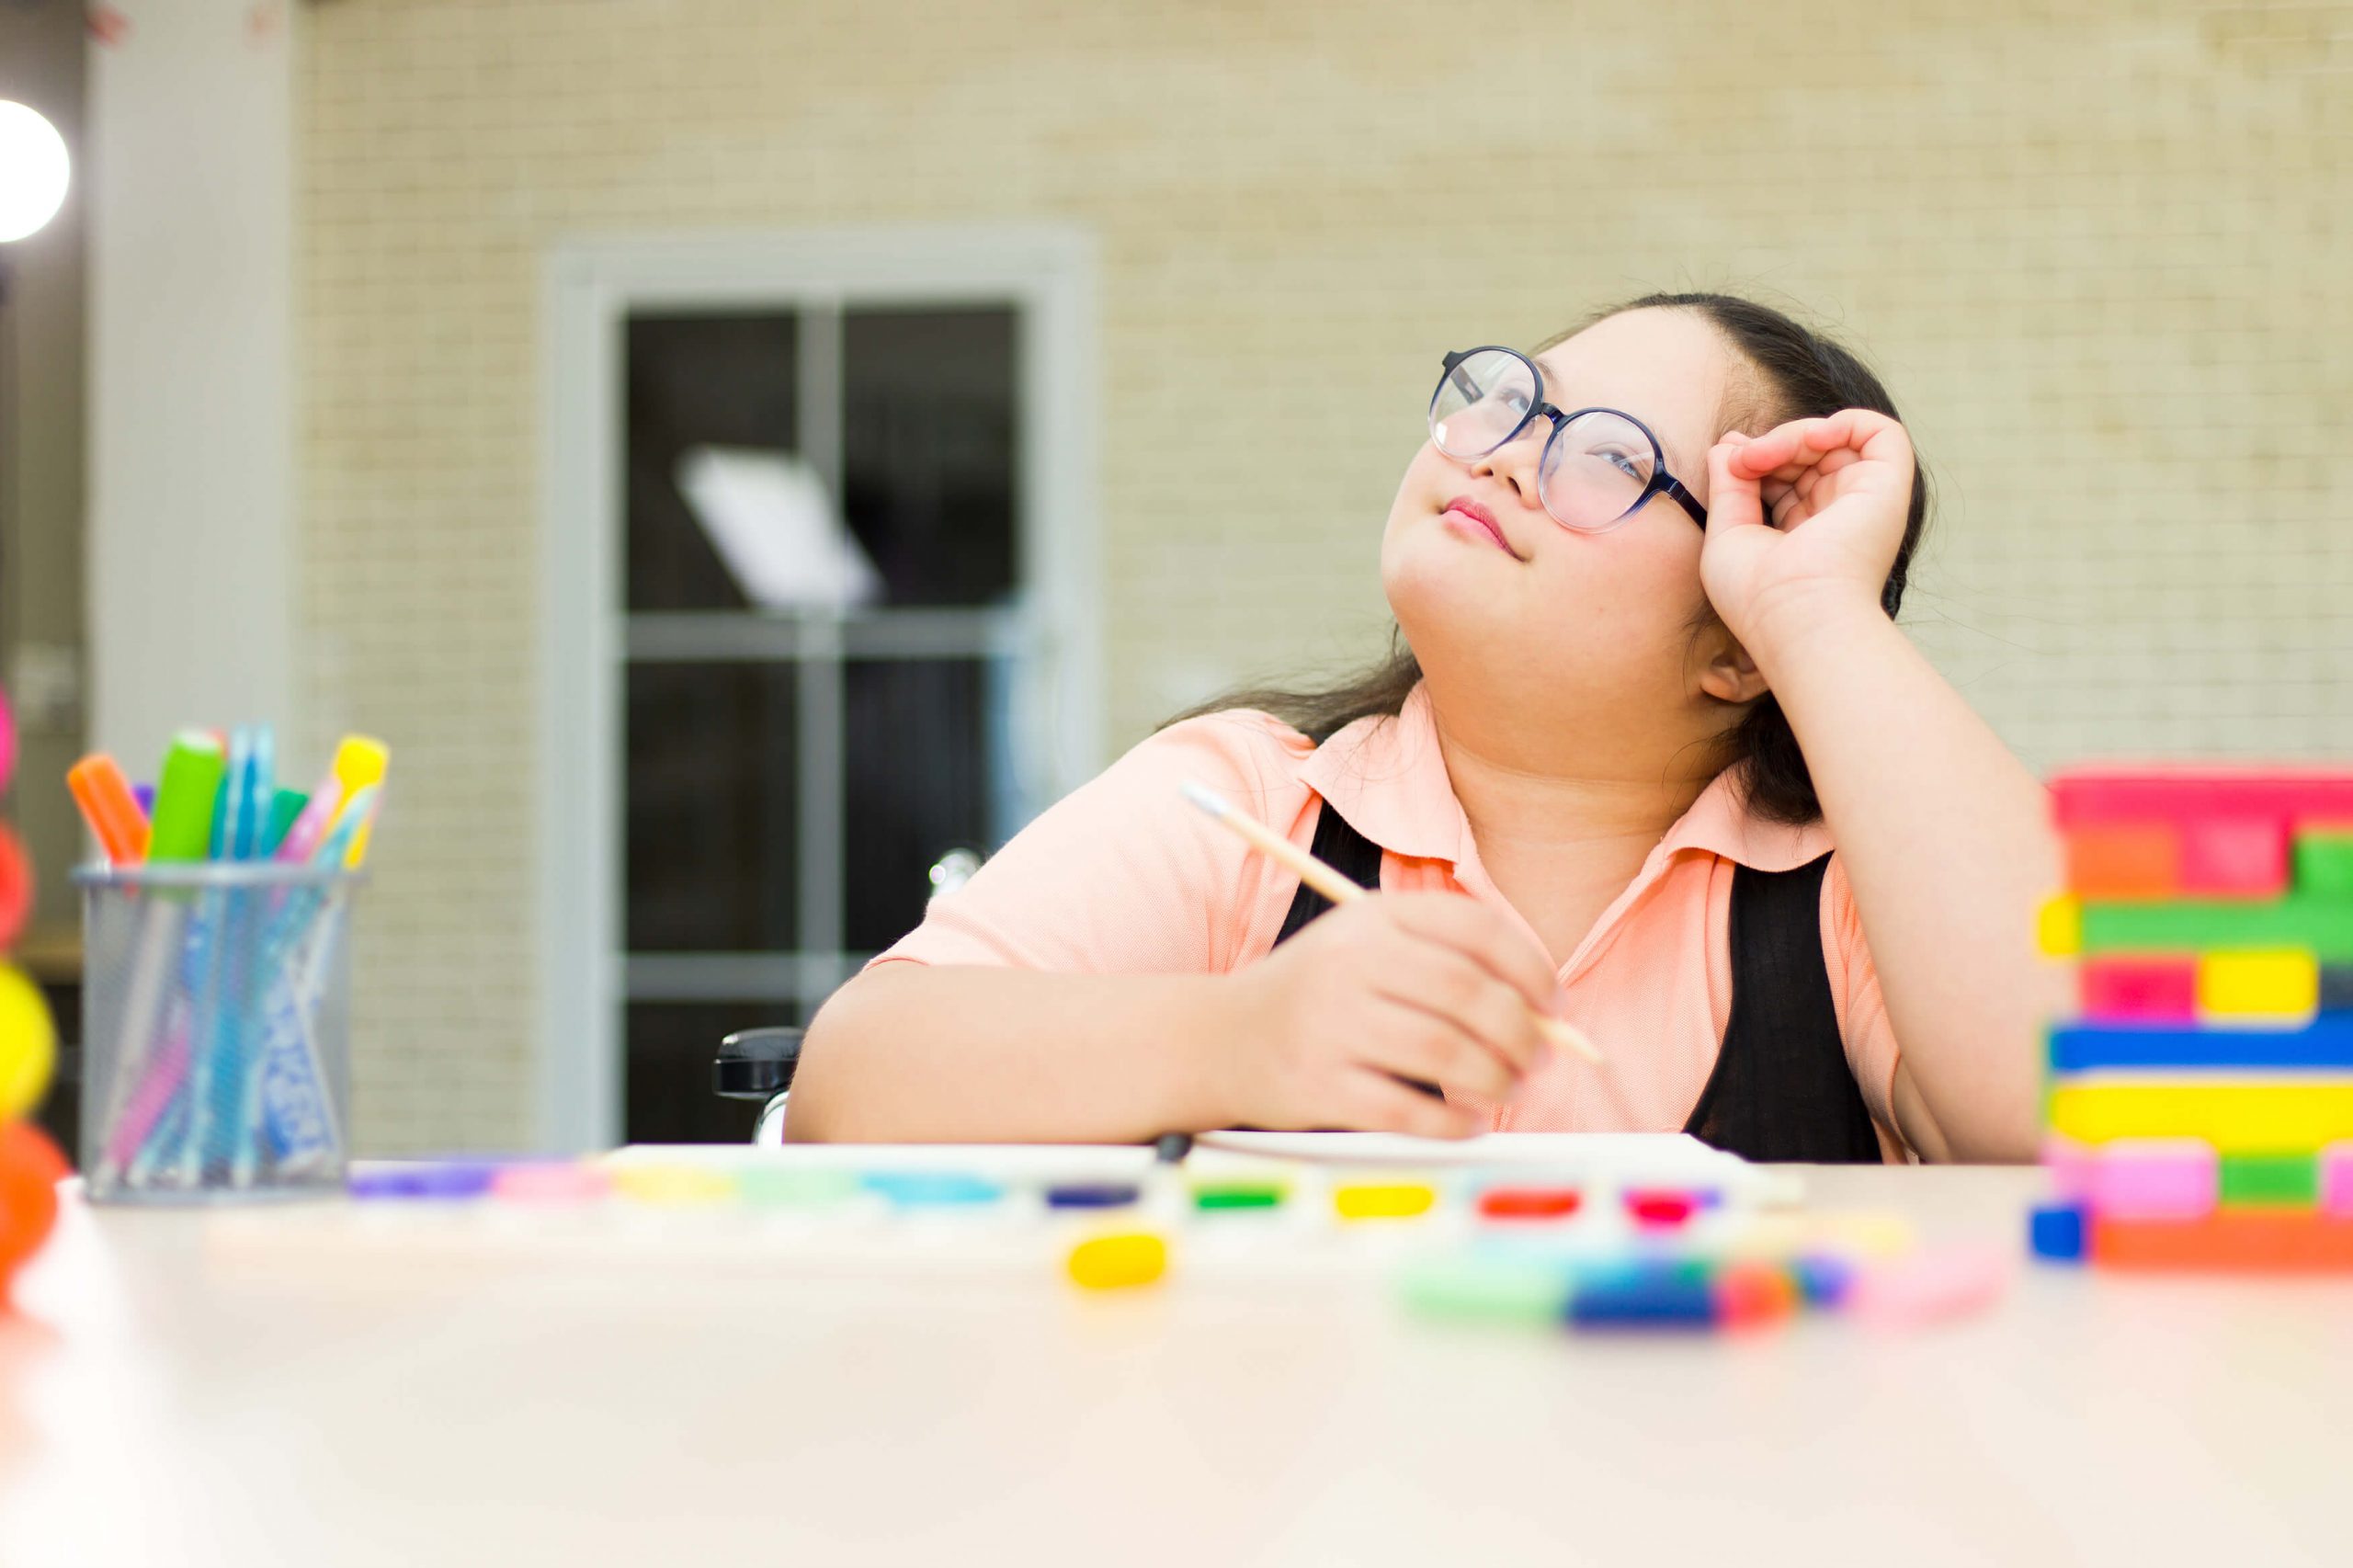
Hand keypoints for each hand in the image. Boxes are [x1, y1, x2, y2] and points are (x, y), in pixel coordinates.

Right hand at [1213, 893, 1557, 1137]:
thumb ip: (1446, 967)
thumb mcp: (1368, 952)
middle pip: (1468, 992)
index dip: (1531, 968)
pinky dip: (1453, 1122)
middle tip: (1539, 1060)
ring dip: (1496, 1079)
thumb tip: (1542, 1016)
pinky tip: (1469, 1123)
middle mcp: (1350, 961)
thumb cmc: (1318, 997)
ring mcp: (1330, 1023)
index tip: (1554, 1005)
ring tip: (1509, 1089)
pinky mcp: (1317, 1085)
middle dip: (1522, 1033)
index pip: (1475, 928)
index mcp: (1372, 917)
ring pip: (1445, 1051)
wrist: (1218, 1040)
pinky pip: (1407, 1109)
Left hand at [1699, 410, 1914, 656]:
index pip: (1783, 475)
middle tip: (1742, 460)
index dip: (1756, 458)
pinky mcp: (1889, 487)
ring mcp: (1864, 501)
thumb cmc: (1757, 594)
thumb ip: (1728, 485)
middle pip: (1807, 455)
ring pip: (1835, 440)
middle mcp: (1838, 515)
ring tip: (1763, 456)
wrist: (1795, 616)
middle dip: (1770, 445)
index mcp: (1804, 531)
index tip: (1730, 465)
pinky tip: (1811, 439)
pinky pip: (1880, 432)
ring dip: (1793, 434)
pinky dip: (1845, 422)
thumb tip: (1728, 444)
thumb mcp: (1728, 532)